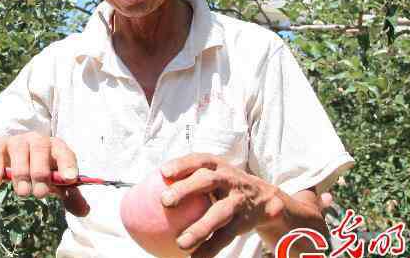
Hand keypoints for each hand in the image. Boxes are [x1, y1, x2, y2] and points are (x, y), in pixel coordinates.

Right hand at [0, 132, 89, 216]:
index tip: (69, 179)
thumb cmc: (38, 171)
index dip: (67, 164)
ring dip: (21, 172)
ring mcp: (17, 141)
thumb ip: (69, 196)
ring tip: (23, 193)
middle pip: (40, 148)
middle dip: (41, 172)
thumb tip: (84, 211)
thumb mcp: (55, 184)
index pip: (64, 151)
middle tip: (40, 194)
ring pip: (19, 150)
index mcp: (55, 147)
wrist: (9, 160)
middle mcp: (37, 140)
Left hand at [159, 153, 279, 256]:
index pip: (198, 160)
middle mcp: (228, 179)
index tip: (163, 172)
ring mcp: (237, 200)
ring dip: (199, 228)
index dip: (181, 164)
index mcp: (217, 165)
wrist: (264, 198)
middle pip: (207, 181)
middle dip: (186, 189)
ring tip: (180, 243)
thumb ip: (187, 178)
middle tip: (165, 201)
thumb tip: (146, 188)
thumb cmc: (223, 184)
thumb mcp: (212, 173)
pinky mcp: (243, 222)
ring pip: (218, 214)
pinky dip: (210, 248)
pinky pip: (225, 237)